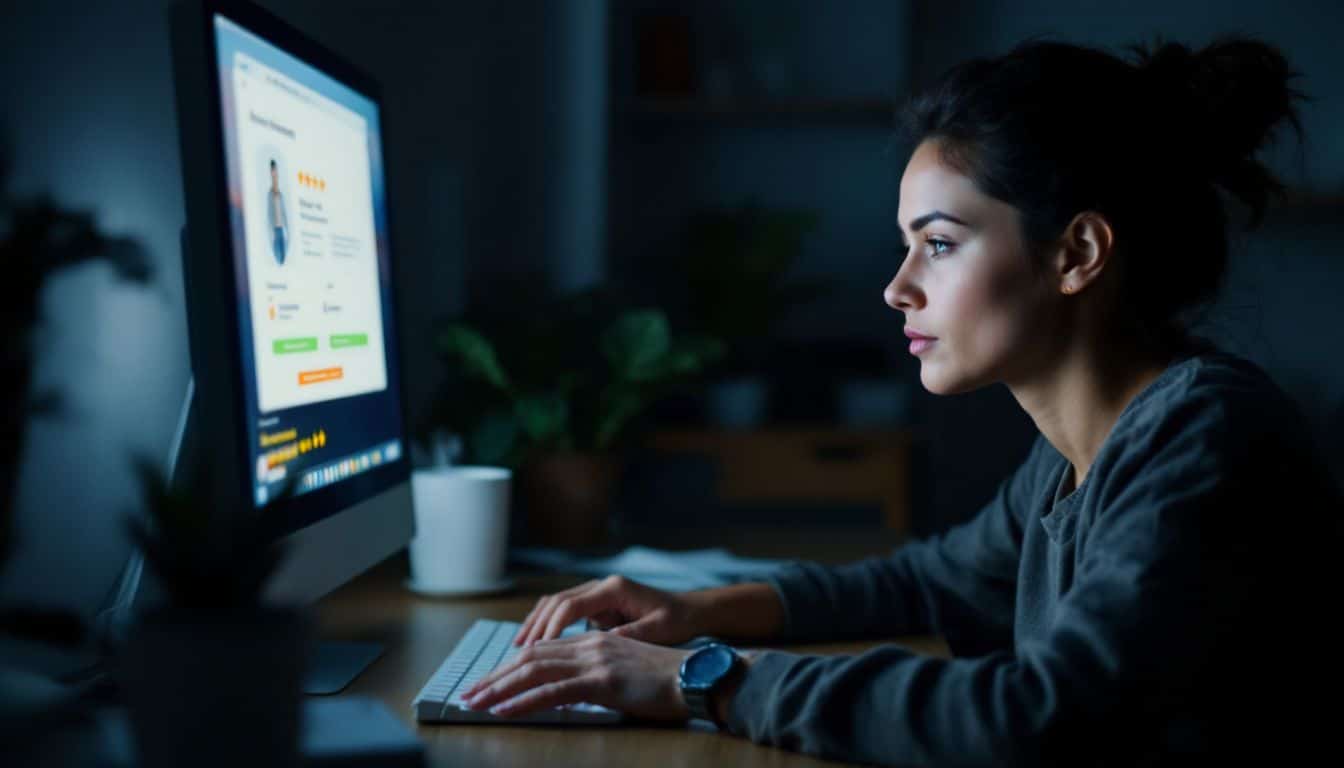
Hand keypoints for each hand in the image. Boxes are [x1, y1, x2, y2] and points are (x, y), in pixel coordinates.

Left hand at [462, 630, 691, 720]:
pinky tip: (504, 709)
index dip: (510, 667)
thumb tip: (570, 691)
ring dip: (499, 688)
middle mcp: (589, 645)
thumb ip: (595, 675)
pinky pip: (553, 691)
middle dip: (494, 677)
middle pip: (530, 657)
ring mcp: (595, 661)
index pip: (541, 651)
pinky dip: (523, 700)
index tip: (487, 683)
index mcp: (594, 642)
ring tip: (474, 702)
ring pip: (534, 671)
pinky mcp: (602, 681)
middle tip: (468, 694)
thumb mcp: (624, 673)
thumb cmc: (666, 681)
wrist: (696, 678)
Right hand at [514, 575, 701, 646]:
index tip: (539, 648)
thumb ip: (631, 634)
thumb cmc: (676, 621)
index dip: (552, 627)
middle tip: (520, 649)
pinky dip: (548, 622)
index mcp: (614, 589)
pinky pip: (565, 609)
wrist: (689, 610)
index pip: (572, 605)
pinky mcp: (597, 604)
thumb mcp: (658, 630)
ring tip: (520, 645)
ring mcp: (597, 593)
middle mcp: (602, 585)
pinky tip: (536, 640)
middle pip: (558, 601)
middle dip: (537, 624)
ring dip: (537, 622)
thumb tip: (604, 643)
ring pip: (556, 602)